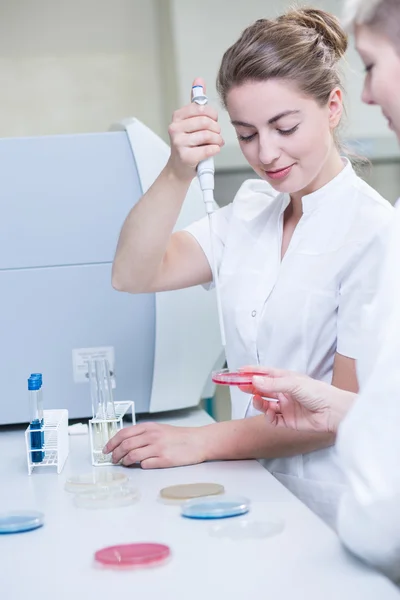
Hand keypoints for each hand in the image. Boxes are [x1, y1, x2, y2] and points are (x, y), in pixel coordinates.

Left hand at [103, 422, 206, 468]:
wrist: (198, 441)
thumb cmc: (179, 437)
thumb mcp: (159, 429)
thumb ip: (143, 434)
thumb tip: (125, 443)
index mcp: (149, 427)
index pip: (123, 434)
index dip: (111, 443)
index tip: (106, 450)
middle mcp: (152, 436)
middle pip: (125, 445)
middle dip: (115, 454)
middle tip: (113, 460)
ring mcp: (158, 448)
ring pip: (132, 456)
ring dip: (125, 462)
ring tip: (124, 464)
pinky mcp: (164, 460)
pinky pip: (145, 464)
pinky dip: (140, 466)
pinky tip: (142, 465)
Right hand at [166, 77, 223, 182]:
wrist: (180, 168)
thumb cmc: (188, 143)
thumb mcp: (190, 121)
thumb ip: (196, 102)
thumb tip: (199, 80)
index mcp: (177, 116)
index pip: (202, 108)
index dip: (212, 115)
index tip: (212, 121)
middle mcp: (175, 128)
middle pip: (206, 122)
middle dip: (216, 129)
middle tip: (216, 134)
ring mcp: (178, 143)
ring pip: (208, 135)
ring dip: (217, 140)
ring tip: (216, 143)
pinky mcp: (185, 157)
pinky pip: (209, 149)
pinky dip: (215, 150)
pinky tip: (213, 150)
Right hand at [239, 366, 354, 433]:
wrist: (333, 412)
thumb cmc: (319, 393)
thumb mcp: (294, 383)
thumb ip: (273, 383)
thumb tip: (255, 380)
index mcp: (287, 379)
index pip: (266, 373)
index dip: (253, 372)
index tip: (239, 371)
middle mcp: (285, 392)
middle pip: (263, 388)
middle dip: (251, 386)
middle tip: (240, 385)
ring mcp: (286, 406)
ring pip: (265, 404)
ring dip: (258, 402)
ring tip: (256, 399)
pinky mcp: (288, 420)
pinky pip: (272, 419)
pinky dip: (267, 416)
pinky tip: (268, 412)